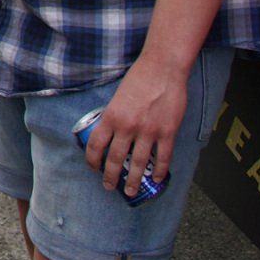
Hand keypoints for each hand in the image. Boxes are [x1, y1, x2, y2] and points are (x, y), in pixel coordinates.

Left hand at [83, 56, 189, 192]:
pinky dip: (160, 171)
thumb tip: (111, 133)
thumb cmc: (139, 78)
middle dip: (110, 176)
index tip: (93, 168)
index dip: (92, 160)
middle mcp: (127, 126)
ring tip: (131, 191)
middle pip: (115, 159)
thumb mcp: (117, 96)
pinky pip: (163, 157)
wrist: (162, 68)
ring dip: (133, 180)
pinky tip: (157, 180)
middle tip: (108, 187)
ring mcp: (148, 131)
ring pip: (138, 163)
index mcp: (111, 116)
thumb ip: (114, 116)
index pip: (96, 145)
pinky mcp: (167, 132)